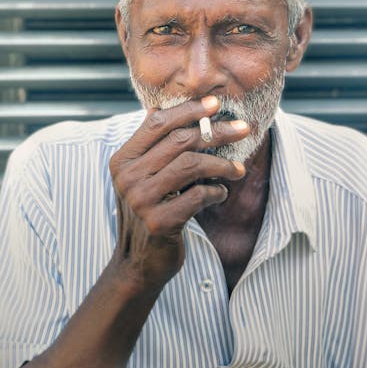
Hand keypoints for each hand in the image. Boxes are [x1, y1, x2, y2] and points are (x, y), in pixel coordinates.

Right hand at [109, 96, 247, 289]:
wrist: (138, 263)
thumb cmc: (148, 211)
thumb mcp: (140, 176)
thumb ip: (150, 146)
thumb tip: (159, 108)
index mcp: (123, 159)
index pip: (157, 123)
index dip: (187, 110)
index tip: (215, 104)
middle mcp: (128, 177)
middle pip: (179, 141)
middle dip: (216, 132)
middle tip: (243, 129)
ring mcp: (141, 200)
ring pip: (191, 165)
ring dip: (222, 164)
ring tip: (238, 169)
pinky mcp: (159, 222)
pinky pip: (198, 196)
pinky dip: (216, 191)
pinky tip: (221, 193)